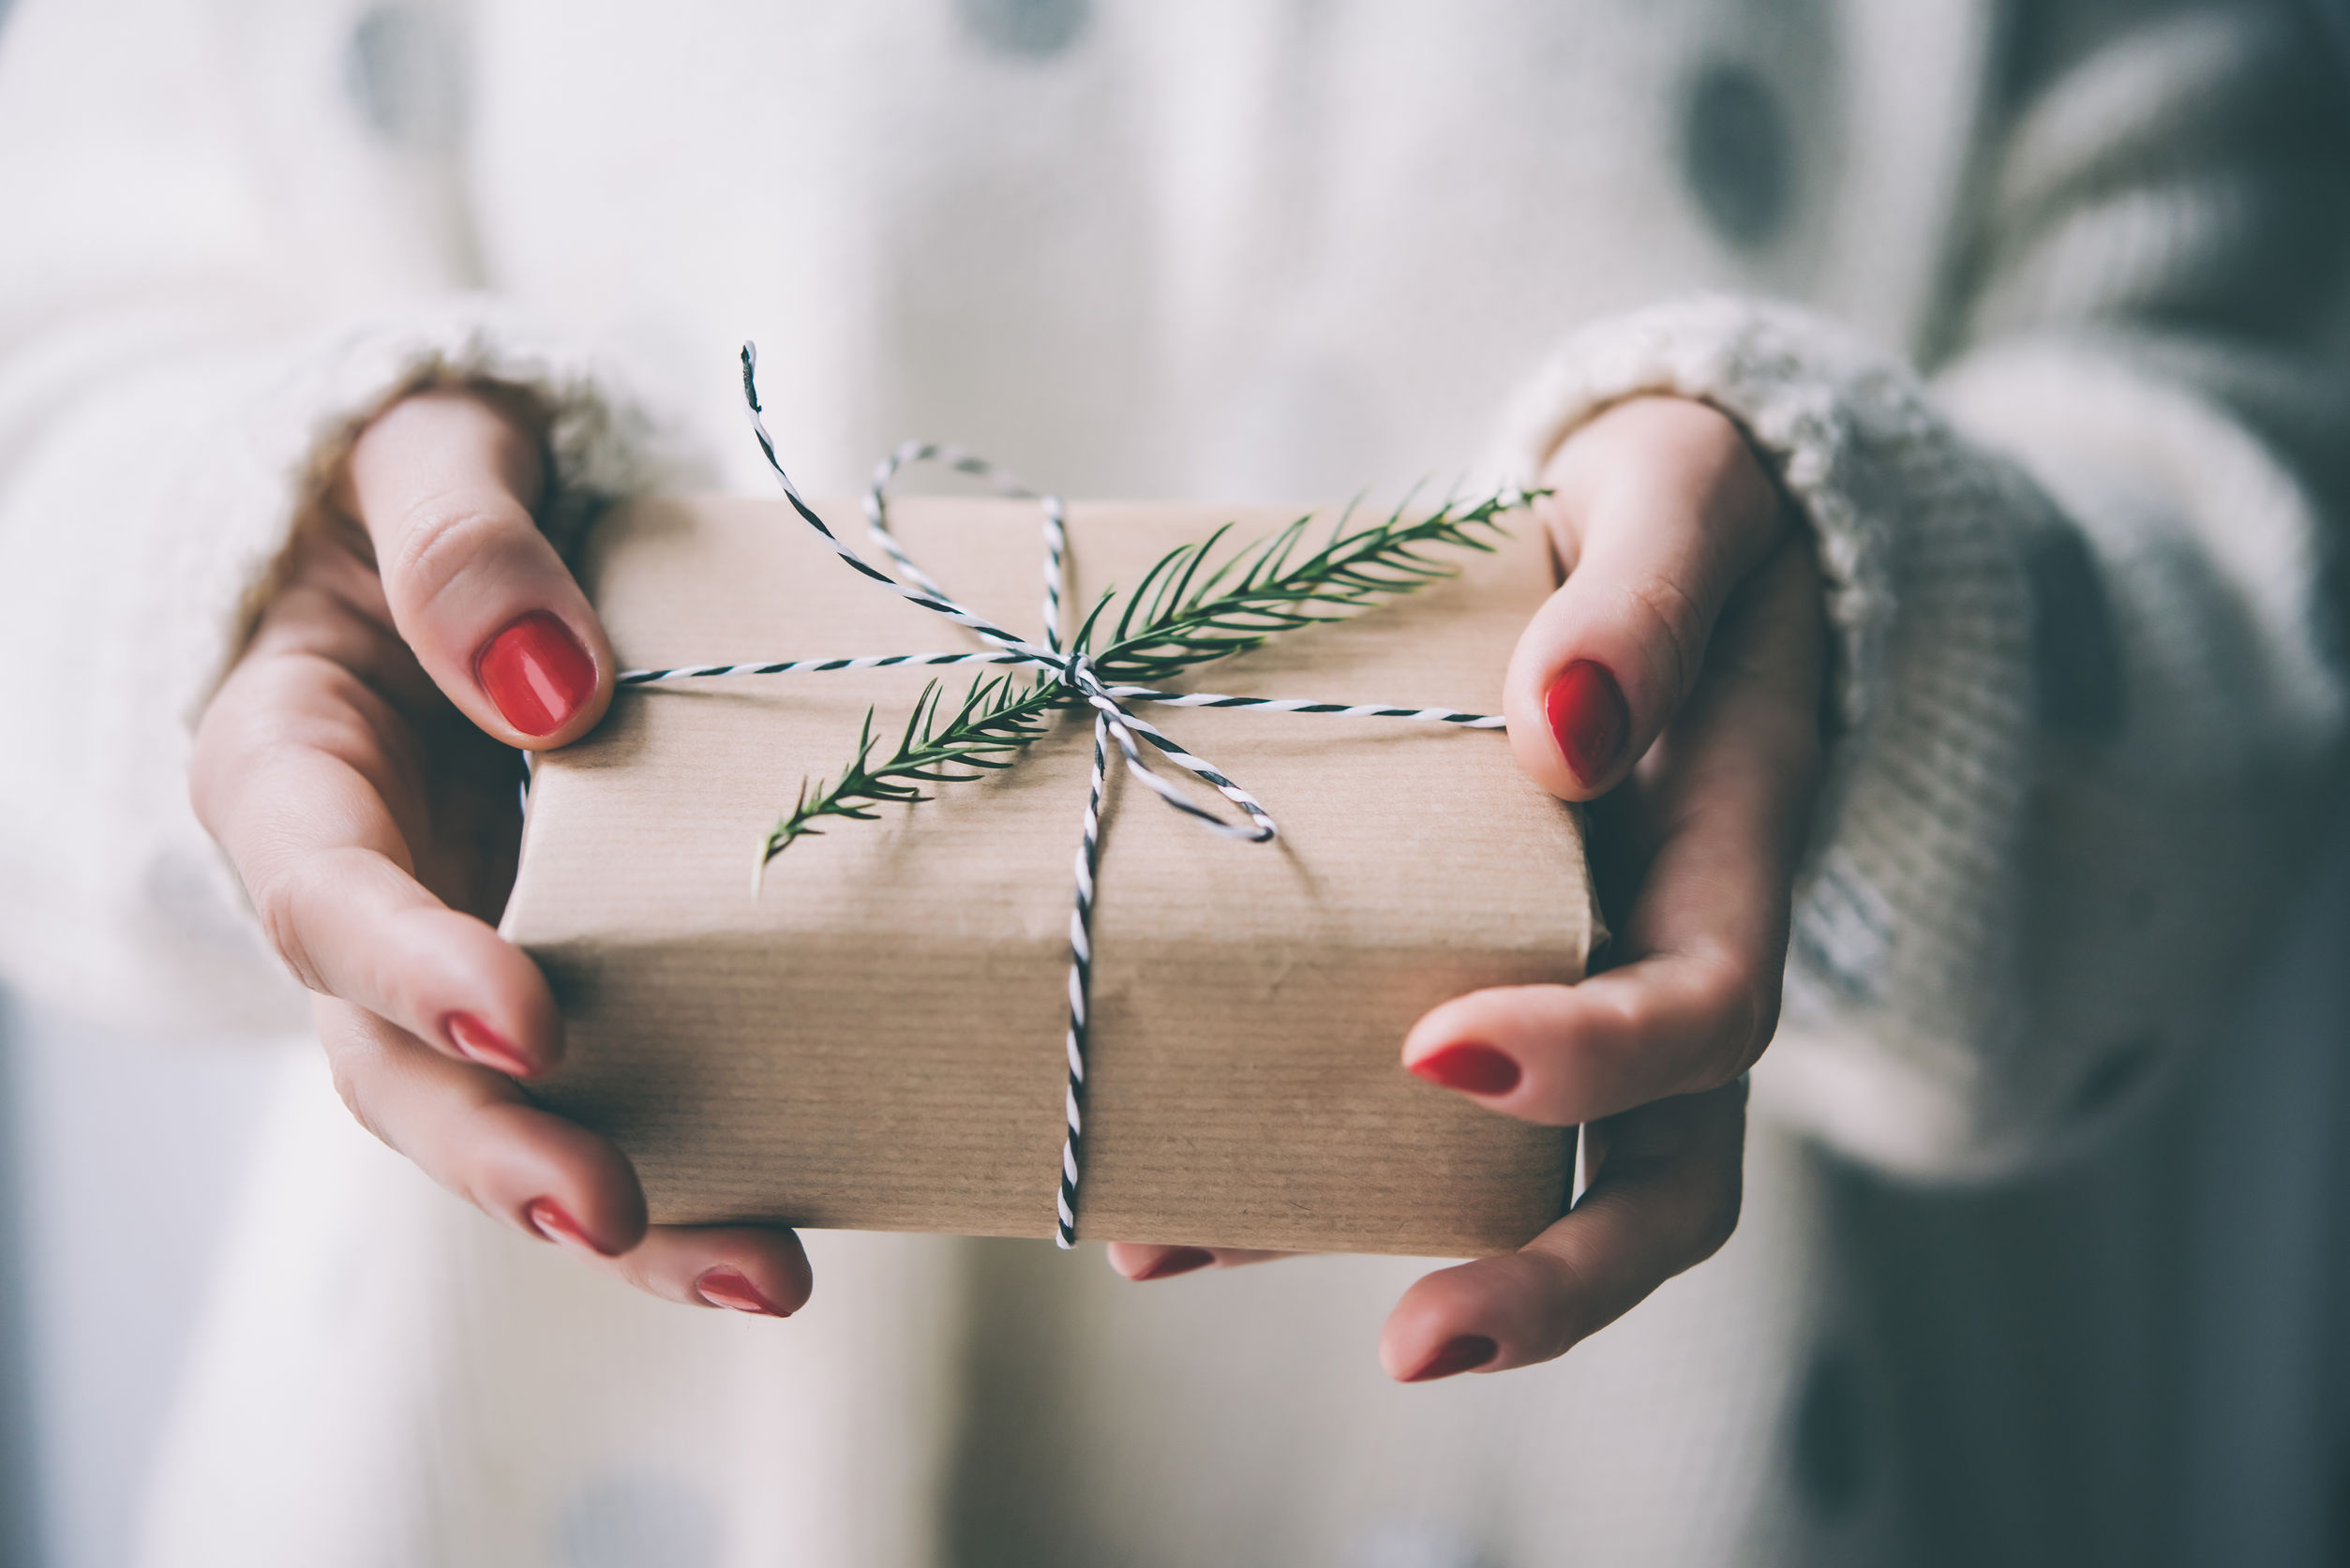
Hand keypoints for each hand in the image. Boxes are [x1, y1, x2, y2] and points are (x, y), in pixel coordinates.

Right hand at [191, 388, 810, 1317]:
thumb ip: (463, 540)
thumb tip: (548, 684)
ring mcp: (467, 958)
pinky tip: (797, 1222)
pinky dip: (701, 1164)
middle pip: (396, 1064)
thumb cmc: (443, 484)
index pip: (319, 893)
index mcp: (293, 771)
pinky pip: (623, 1089)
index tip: (521, 1017)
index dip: (406, 966)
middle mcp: (367, 902)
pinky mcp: (579, 983)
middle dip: (500, 1149)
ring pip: (509, 1121)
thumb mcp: (434, 449)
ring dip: (629, 1212)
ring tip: (759, 1271)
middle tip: (610, 1208)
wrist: (485, 534)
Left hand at [1109, 396, 1823, 1379]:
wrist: (1666, 542)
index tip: (1442, 1045)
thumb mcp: (1683, 502)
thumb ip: (1644, 602)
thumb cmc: (1687, 513)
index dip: (1600, 1056)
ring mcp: (1569, 984)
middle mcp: (1659, 956)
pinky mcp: (1470, 972)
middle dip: (1550, 1280)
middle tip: (1415, 1344)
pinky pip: (1398, 1101)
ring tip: (1170, 1253)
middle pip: (1659, 1180)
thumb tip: (1566, 728)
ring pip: (1511, 1176)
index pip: (1710, 1009)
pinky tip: (1154, 1175)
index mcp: (1732, 858)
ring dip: (1358, 1236)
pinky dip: (1288, 1154)